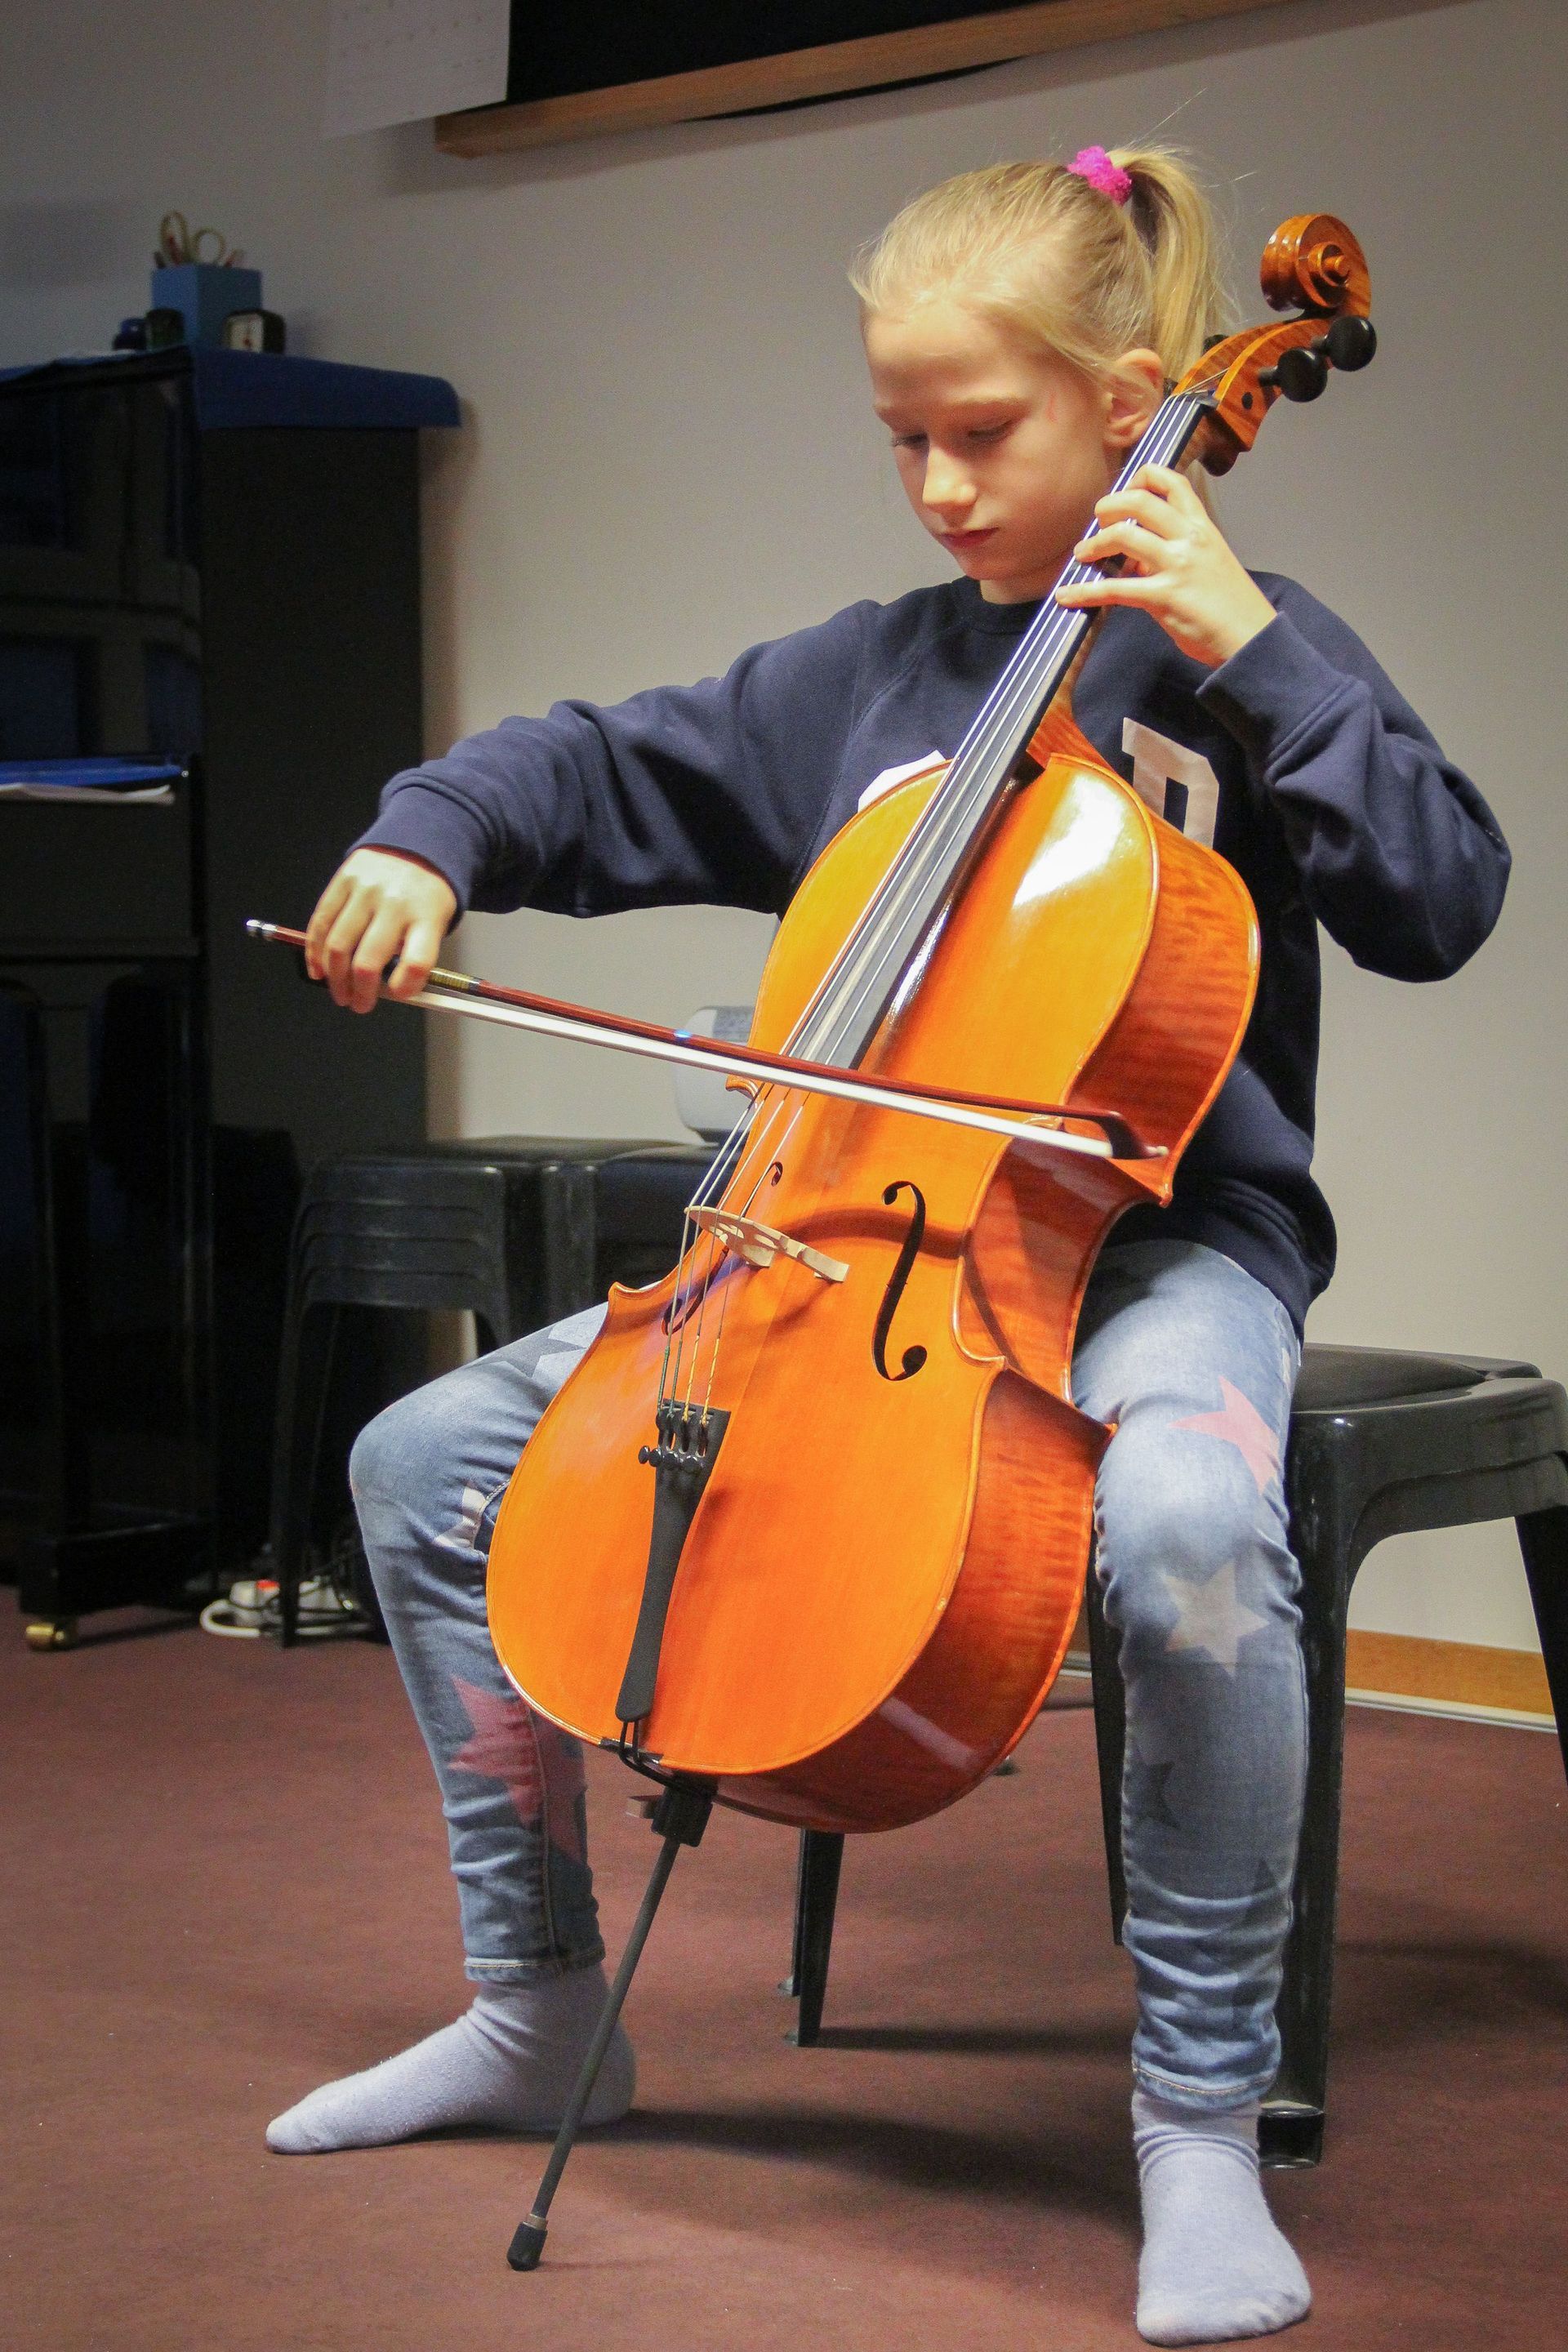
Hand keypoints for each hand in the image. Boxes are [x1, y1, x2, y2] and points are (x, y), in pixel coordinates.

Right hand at [305, 847, 456, 1013]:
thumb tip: (391, 994)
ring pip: (338, 945)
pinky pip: (321, 923)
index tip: (396, 994)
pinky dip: (315, 952)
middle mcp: (395, 903)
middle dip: (360, 992)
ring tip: (340, 993)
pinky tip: (318, 970)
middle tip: (359, 1004)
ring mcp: (366, 890)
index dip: (404, 988)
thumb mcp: (438, 924)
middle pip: (368, 960)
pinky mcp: (343, 881)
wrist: (417, 845)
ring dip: (335, 978)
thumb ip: (416, 956)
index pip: (416, 962)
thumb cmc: (426, 895)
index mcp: (427, 916)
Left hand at [1054, 465, 1276, 667]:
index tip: (1125, 490)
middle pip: (1140, 500)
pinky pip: (1114, 589)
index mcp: (1202, 527)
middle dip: (1109, 506)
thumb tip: (1136, 558)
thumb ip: (1173, 552)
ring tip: (1082, 555)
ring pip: (1123, 536)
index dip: (1142, 477)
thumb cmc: (1230, 605)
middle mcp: (1189, 538)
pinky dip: (1084, 591)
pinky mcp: (1164, 597)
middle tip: (1097, 520)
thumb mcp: (1209, 563)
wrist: (1251, 638)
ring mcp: (1177, 566)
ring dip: (1094, 544)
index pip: (1172, 481)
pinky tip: (1067, 596)